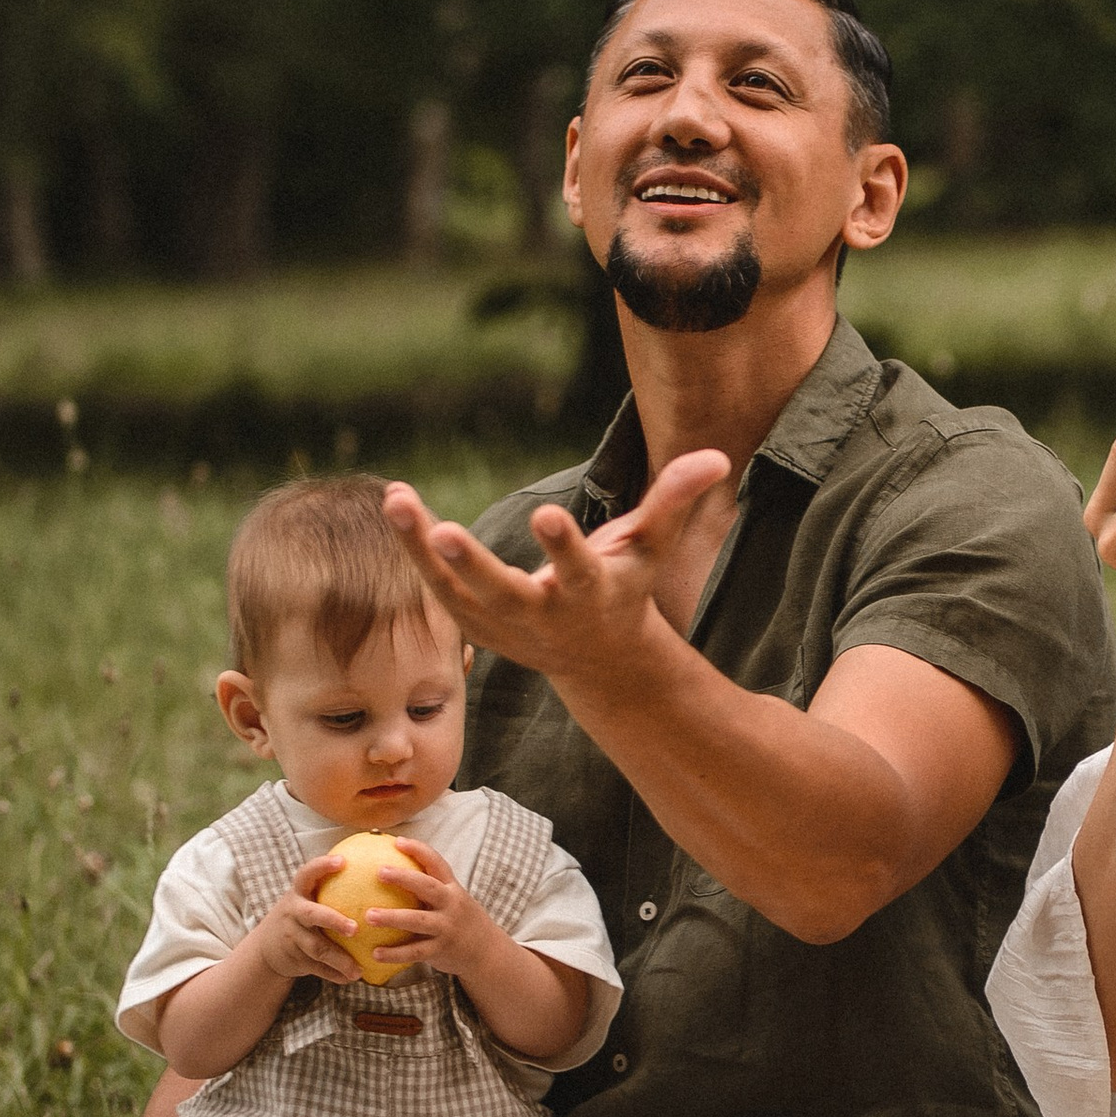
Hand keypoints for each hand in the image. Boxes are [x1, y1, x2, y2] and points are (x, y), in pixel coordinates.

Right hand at [245, 855, 361, 985]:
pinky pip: (317, 967)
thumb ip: (332, 888)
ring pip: (316, 948)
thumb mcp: (308, 899)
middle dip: (333, 920)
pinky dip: (334, 974)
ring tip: (358, 970)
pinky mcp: (294, 958)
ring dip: (339, 959)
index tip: (342, 860)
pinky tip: (350, 978)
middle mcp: (293, 912)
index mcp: (299, 893)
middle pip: (312, 914)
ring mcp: (292, 936)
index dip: (322, 866)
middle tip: (355, 929)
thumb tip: (377, 870)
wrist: (267, 947)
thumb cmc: (302, 915)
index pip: (307, 873)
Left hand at [355, 832, 486, 975]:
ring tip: (368, 915)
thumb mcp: (451, 899)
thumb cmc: (458, 919)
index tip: (397, 841)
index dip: (418, 850)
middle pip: (427, 887)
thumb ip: (428, 887)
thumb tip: (389, 869)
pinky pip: (415, 952)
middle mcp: (451, 905)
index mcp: (452, 888)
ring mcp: (446, 927)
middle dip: (404, 877)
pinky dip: (395, 953)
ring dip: (392, 918)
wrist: (486, 951)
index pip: (437, 863)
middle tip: (379, 872)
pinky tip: (374, 953)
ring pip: (418, 921)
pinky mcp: (440, 950)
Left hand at [384, 454, 728, 686]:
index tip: (545, 513)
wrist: (596, 661)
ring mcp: (503, 625)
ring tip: (397, 499)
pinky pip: (437, 590)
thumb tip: (718, 455)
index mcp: (589, 593)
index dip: (563, 545)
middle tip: (444, 532)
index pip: (578, 569)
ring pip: (454, 592)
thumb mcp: (652, 547)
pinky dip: (414, 555)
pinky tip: (397, 508)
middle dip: (472, 565)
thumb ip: (674, 500)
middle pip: (502, 593)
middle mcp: (542, 614)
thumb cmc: (625, 586)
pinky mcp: (475, 625)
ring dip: (421, 551)